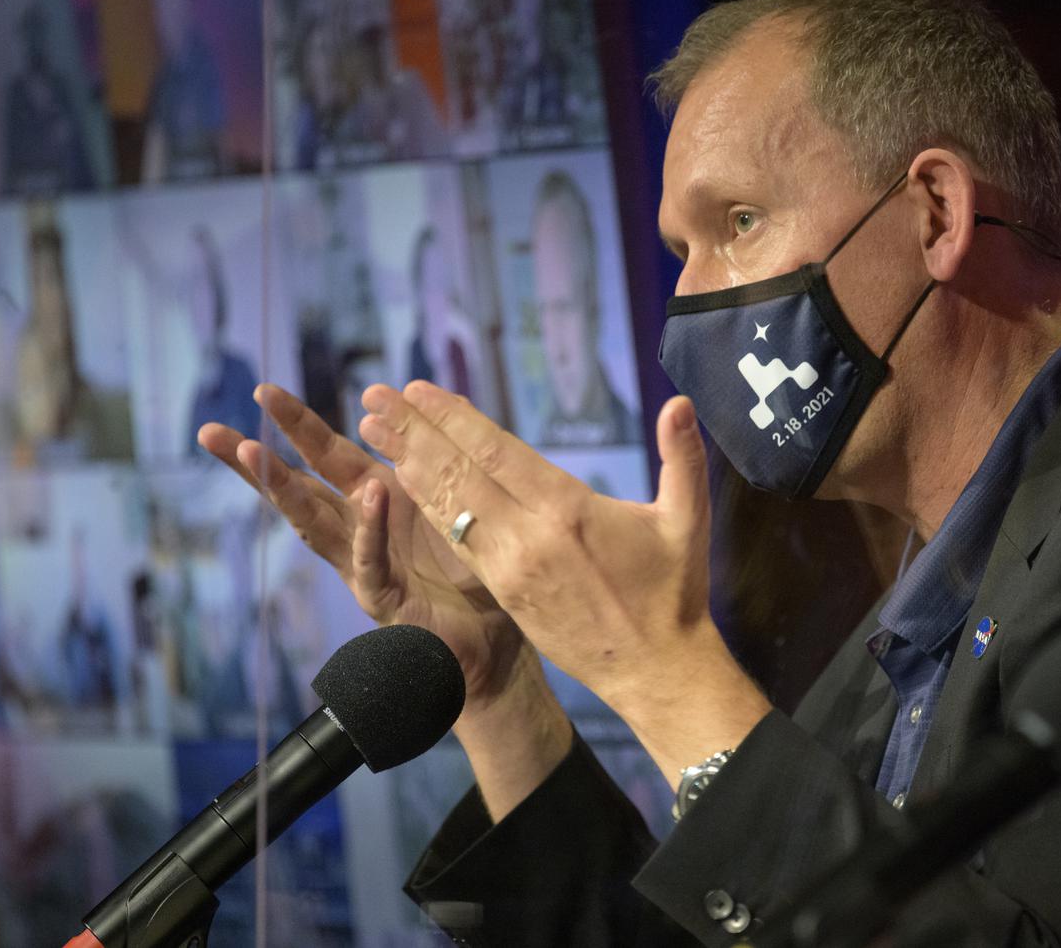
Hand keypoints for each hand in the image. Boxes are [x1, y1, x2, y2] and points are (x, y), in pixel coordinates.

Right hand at [196, 385, 528, 714]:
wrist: (492, 641)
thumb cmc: (470, 571)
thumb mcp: (454, 498)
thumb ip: (434, 454)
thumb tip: (423, 397)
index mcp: (375, 500)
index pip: (324, 456)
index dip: (296, 425)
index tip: (262, 391)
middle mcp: (358, 532)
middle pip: (298, 488)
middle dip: (256, 460)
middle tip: (211, 432)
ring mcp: (364, 568)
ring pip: (315, 523)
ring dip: (284, 488)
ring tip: (254, 452)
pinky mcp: (385, 599)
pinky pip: (373, 559)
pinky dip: (369, 528)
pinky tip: (368, 497)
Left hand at [358, 381, 770, 779]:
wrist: (653, 670)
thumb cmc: (673, 593)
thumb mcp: (687, 522)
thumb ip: (683, 459)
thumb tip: (682, 403)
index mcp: (567, 510)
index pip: (495, 451)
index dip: (453, 418)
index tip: (419, 390)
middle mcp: (528, 536)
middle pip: (458, 472)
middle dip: (413, 432)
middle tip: (374, 398)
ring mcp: (510, 567)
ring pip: (448, 506)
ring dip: (408, 466)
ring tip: (372, 432)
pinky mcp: (504, 591)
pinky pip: (458, 539)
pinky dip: (429, 507)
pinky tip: (405, 484)